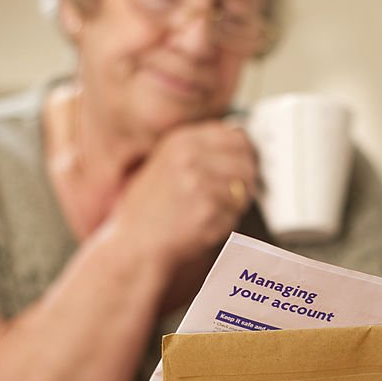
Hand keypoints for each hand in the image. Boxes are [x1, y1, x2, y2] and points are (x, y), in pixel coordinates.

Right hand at [109, 121, 257, 271]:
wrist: (134, 242)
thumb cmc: (150, 209)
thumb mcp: (167, 164)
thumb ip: (202, 150)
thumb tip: (243, 142)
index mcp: (182, 141)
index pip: (237, 137)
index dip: (247, 155)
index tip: (245, 167)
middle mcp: (191, 157)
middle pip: (246, 163)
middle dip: (246, 182)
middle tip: (232, 197)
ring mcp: (200, 182)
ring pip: (244, 190)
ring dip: (236, 205)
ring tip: (212, 213)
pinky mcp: (208, 209)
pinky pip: (236, 215)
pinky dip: (226, 224)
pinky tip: (204, 226)